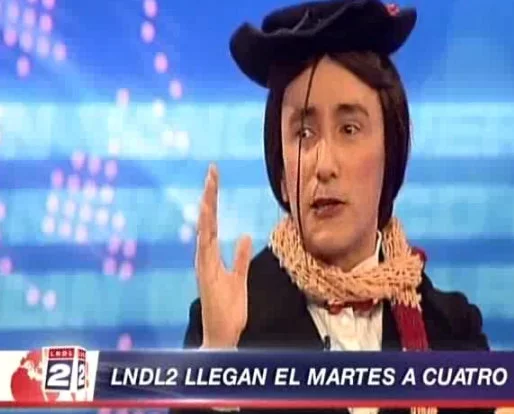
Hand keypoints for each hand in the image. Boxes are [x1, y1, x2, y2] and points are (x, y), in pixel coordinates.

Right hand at [196, 164, 252, 347]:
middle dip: (209, 195)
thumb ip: (241, 257)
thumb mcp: (240, 277)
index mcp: (211, 256)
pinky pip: (206, 247)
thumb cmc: (229, 309)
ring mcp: (204, 264)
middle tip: (212, 171)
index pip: (212, 223)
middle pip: (206, 220)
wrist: (222, 335)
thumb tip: (246, 236)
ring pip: (204, 230)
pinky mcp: (206, 273)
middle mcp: (204, 257)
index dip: (213, 201)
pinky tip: (207, 214)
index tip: (214, 179)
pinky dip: (205, 229)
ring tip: (209, 186)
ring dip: (206, 207)